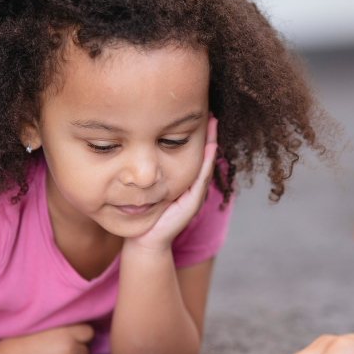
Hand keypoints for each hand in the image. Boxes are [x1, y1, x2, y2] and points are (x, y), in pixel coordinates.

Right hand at [0, 324, 94, 353]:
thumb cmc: (18, 343)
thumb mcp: (43, 328)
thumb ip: (62, 329)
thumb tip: (75, 332)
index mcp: (66, 332)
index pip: (88, 332)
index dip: (80, 335)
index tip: (71, 337)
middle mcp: (71, 349)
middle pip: (85, 351)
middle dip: (75, 352)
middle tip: (58, 352)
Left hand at [126, 116, 217, 250]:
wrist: (145, 240)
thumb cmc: (144, 214)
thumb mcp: (147, 188)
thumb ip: (150, 173)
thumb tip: (140, 145)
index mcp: (181, 180)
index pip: (191, 153)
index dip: (196, 134)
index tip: (199, 113)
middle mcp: (191, 185)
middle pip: (203, 155)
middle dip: (208, 134)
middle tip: (212, 113)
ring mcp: (194, 194)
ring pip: (205, 164)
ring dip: (211, 144)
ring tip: (213, 124)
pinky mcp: (192, 202)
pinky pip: (201, 179)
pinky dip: (206, 163)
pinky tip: (210, 148)